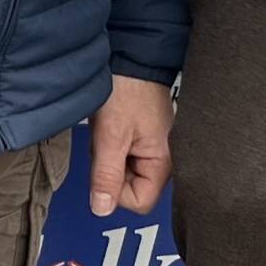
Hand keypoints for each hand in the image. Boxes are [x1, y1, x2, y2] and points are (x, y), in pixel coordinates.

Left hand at [89, 74, 174, 216]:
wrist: (132, 55)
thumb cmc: (128, 88)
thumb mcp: (111, 135)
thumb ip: (107, 175)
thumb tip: (102, 209)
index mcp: (162, 163)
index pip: (139, 202)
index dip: (116, 191)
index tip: (106, 166)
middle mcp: (164, 159)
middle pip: (131, 188)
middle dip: (111, 170)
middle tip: (108, 142)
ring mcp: (154, 148)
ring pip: (124, 172)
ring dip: (110, 155)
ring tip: (110, 129)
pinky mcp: (145, 137)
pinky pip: (123, 155)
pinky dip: (112, 144)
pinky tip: (112, 126)